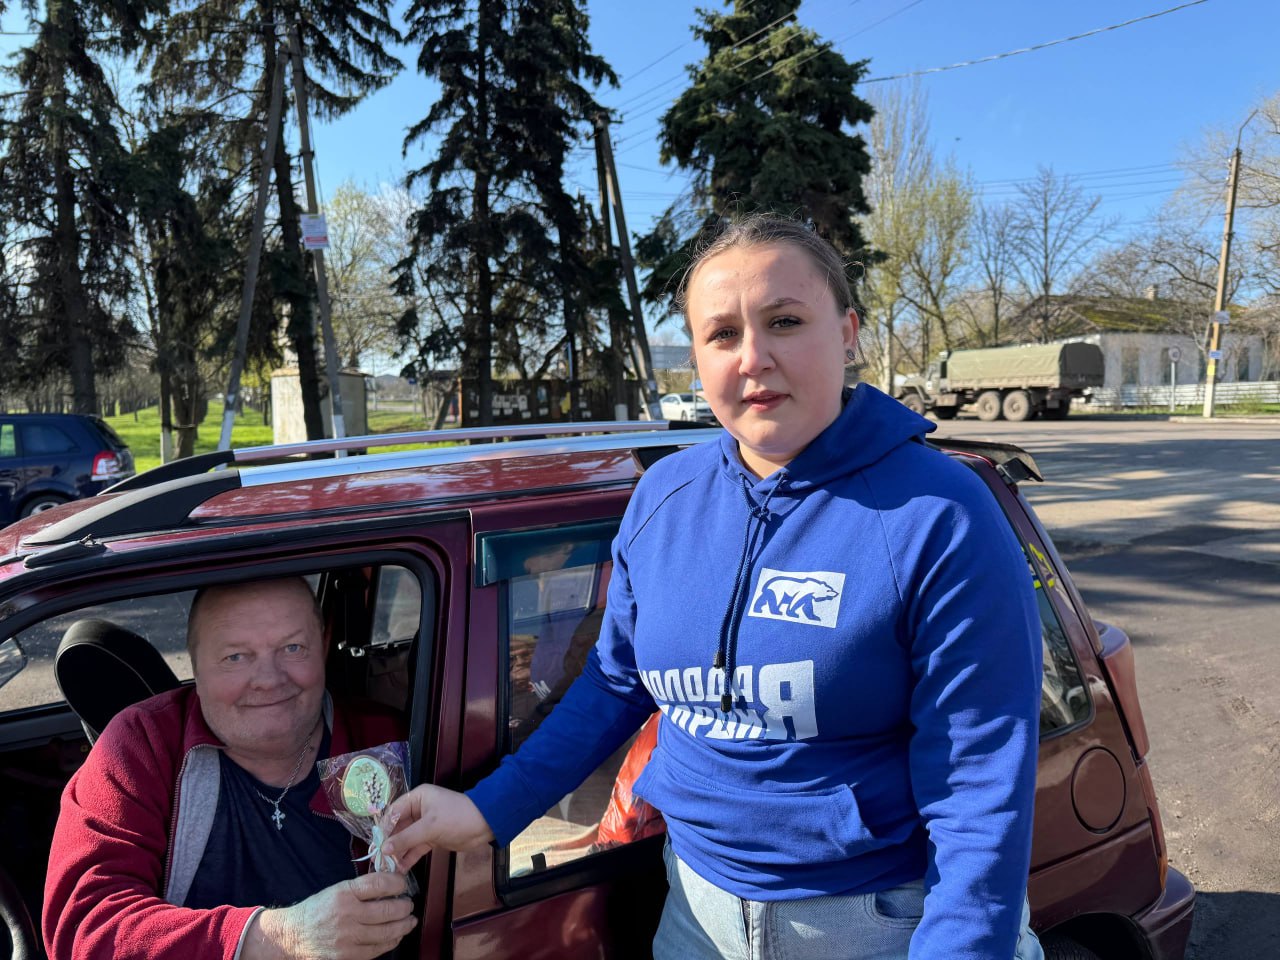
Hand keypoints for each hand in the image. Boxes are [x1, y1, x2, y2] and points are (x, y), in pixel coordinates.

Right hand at [243, 872, 415, 959]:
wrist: (292, 936)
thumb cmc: (316, 910)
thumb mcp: (336, 890)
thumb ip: (362, 888)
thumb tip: (391, 883)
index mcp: (344, 894)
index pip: (379, 884)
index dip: (397, 882)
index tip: (403, 883)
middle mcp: (347, 915)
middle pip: (388, 910)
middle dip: (405, 906)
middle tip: (409, 903)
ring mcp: (348, 938)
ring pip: (387, 932)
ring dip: (404, 925)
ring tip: (410, 920)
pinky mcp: (348, 956)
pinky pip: (378, 949)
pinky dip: (392, 941)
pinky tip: (397, 935)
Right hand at [381, 784, 493, 870]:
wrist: (485, 825)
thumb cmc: (457, 817)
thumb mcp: (430, 827)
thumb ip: (406, 838)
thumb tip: (384, 848)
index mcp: (417, 798)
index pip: (393, 812)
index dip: (383, 829)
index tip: (375, 846)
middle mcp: (418, 810)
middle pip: (398, 828)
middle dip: (389, 844)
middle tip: (379, 862)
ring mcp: (425, 825)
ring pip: (406, 840)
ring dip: (398, 853)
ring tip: (387, 869)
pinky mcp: (432, 838)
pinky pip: (416, 848)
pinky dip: (409, 857)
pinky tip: (400, 870)